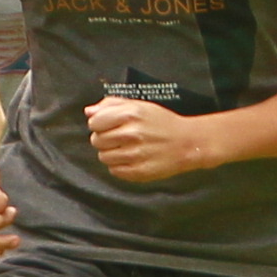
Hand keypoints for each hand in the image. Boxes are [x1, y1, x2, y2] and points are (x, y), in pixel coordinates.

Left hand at [84, 96, 203, 183]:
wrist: (187, 143)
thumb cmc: (162, 123)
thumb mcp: (139, 105)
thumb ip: (112, 105)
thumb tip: (89, 111)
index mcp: (130, 114)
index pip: (94, 122)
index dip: (99, 124)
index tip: (109, 125)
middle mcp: (131, 134)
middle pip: (96, 140)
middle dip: (105, 139)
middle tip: (120, 137)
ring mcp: (135, 154)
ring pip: (103, 157)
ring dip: (112, 153)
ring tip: (127, 148)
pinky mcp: (138, 171)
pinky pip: (114, 171)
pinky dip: (120, 166)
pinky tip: (132, 158)